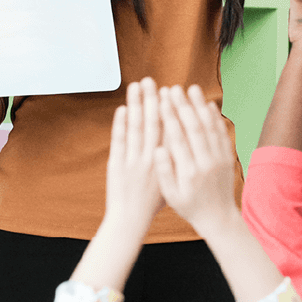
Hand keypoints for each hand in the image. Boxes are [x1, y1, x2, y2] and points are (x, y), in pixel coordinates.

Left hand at [104, 78, 164, 234]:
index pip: (170, 130)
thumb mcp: (171, 180)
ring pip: (136, 128)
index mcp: (166, 162)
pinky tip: (122, 108)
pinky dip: (120, 124)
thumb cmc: (153, 202)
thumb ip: (175, 159)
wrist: (131, 220)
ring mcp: (133, 162)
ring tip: (136, 86)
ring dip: (136, 105)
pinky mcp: (117, 165)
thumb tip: (184, 138)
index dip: (169, 110)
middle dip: (152, 100)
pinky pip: (119, 141)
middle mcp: (151, 159)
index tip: (170, 92)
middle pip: (153, 124)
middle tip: (151, 80)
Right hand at [154, 85, 237, 237]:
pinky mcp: (228, 157)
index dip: (169, 117)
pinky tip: (208, 105)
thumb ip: (164, 172)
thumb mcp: (171, 195)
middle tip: (174, 89)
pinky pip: (222, 133)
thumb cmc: (190, 206)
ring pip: (210, 127)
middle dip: (183, 106)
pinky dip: (216, 117)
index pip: (178, 138)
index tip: (161, 101)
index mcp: (189, 171)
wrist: (218, 217)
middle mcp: (206, 162)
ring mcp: (220, 159)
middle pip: (194, 127)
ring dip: (200, 106)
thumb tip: (158, 149)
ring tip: (192, 89)